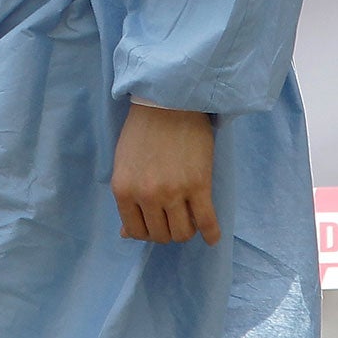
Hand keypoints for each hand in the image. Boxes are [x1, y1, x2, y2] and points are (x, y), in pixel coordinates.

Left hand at [110, 102, 220, 244]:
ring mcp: (173, 192)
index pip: (136, 231)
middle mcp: (147, 196)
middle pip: (160, 235)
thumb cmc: (143, 129)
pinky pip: (206, 221)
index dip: (148, 231)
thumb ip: (127, 198)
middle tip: (174, 216)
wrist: (168, 101)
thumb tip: (126, 234)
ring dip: (186, 229)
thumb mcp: (124, 164)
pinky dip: (211, 233)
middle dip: (167, 230)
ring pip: (182, 233)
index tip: (156, 222)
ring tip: (189, 218)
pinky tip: (213, 236)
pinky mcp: (199, 185)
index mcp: (124, 190)